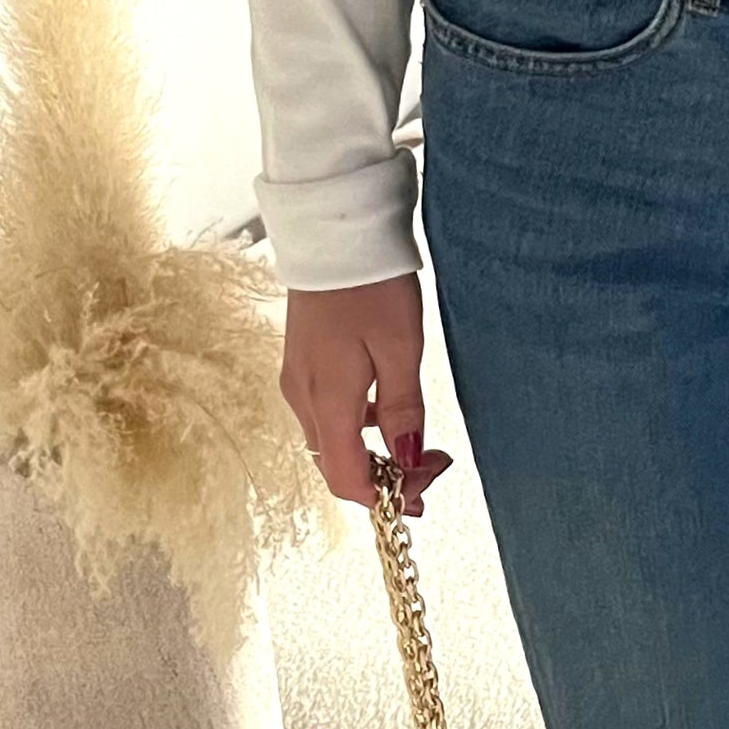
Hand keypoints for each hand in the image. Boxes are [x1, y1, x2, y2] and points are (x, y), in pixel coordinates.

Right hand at [279, 272, 452, 516]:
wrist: (333, 232)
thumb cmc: (370, 284)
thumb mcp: (402, 348)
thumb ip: (404, 409)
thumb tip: (407, 460)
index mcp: (326, 400)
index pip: (348, 479)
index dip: (388, 496)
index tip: (426, 486)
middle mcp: (302, 397)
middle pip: (337, 467)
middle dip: (384, 480)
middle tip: (430, 466)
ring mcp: (298, 380)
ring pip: (332, 443)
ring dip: (372, 454)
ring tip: (417, 442)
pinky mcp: (303, 364)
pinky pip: (328, 416)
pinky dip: (359, 429)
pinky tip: (388, 410)